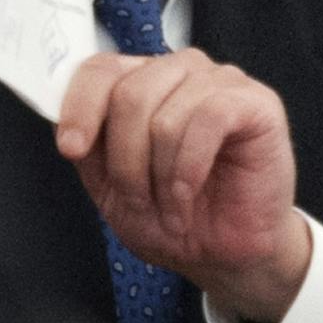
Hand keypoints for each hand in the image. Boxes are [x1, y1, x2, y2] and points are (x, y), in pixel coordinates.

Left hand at [56, 50, 312, 322]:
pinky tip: (188, 195)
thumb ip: (91, 149)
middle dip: (125, 161)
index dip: (80, 106)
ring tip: (170, 208)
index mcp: (145, 82)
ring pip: (167, 115)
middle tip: (137, 201)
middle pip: (130, 94)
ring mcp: (223, 82)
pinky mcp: (257, 103)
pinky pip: (209, 120)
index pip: (102, 69)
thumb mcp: (113, 187)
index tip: (71, 149)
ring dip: (160, 175)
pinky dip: (189, 169)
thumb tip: (65, 123)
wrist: (227, 254)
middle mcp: (183, 72)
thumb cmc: (176, 217)